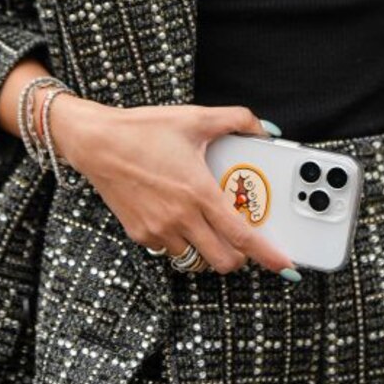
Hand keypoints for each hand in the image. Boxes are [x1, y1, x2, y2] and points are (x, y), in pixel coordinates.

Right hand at [49, 98, 297, 277]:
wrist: (97, 142)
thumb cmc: (144, 129)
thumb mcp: (196, 118)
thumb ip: (237, 120)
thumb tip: (264, 131)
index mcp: (199, 192)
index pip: (242, 236)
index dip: (267, 255)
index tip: (286, 266)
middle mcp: (180, 218)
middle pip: (222, 260)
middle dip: (239, 257)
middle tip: (242, 238)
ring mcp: (158, 230)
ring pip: (196, 259)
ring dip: (210, 249)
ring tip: (209, 224)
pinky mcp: (141, 235)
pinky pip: (171, 250)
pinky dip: (183, 241)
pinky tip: (180, 217)